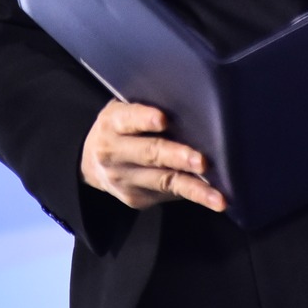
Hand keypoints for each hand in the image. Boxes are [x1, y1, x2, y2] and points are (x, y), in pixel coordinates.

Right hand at [79, 100, 226, 211]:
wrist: (90, 163)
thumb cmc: (121, 127)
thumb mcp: (123, 110)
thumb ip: (145, 109)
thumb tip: (192, 109)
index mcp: (112, 123)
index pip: (128, 119)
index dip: (145, 118)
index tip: (163, 119)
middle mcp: (114, 153)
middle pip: (149, 153)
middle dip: (177, 157)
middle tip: (202, 161)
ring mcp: (124, 179)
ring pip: (164, 182)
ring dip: (194, 189)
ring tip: (217, 198)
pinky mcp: (136, 198)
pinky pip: (169, 195)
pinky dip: (192, 194)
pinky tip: (212, 198)